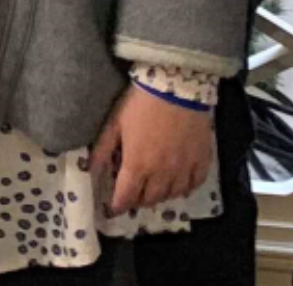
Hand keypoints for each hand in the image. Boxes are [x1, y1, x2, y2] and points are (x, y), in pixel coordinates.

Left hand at [93, 83, 215, 216]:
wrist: (176, 85)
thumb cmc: (141, 103)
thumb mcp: (115, 123)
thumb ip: (103, 150)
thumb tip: (89, 170)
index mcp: (138, 166)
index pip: (126, 197)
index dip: (117, 206)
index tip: (113, 208)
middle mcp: (162, 174)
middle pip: (149, 199)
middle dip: (138, 200)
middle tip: (133, 194)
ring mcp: (184, 169)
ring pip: (172, 195)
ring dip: (160, 196)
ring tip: (153, 189)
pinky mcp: (202, 160)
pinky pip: (194, 185)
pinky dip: (184, 189)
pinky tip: (178, 184)